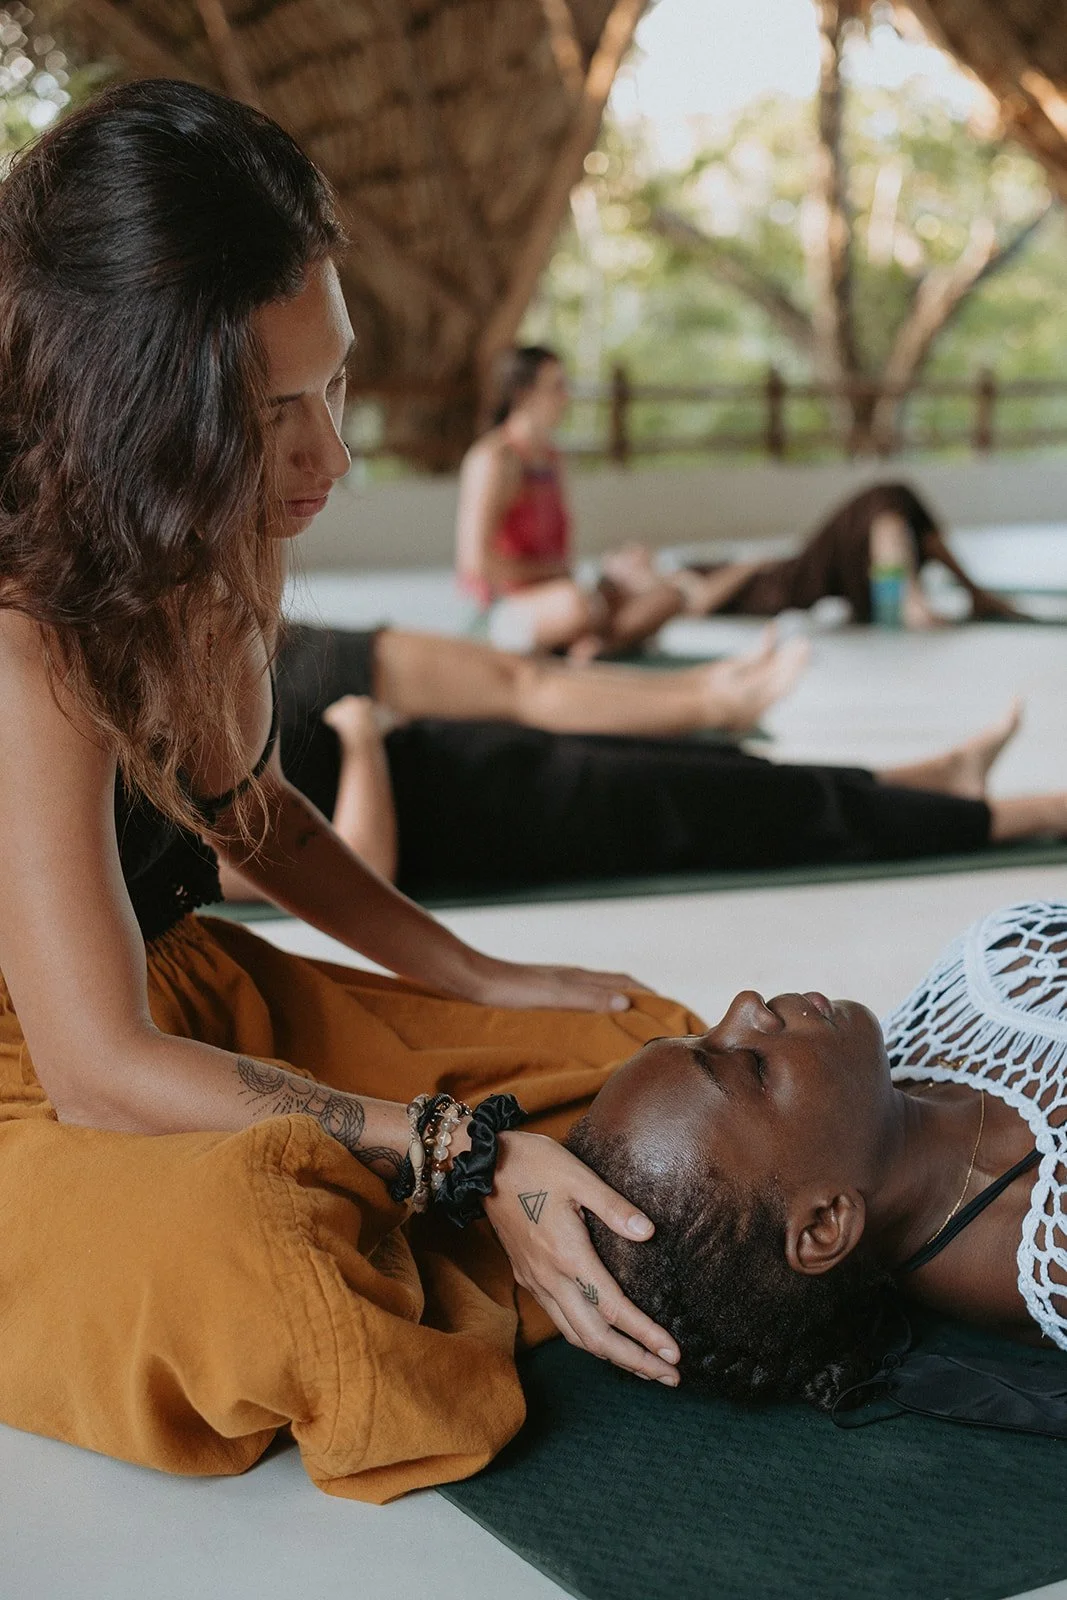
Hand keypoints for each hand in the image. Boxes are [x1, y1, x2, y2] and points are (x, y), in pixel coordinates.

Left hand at [468, 955, 647, 1012]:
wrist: (473, 981)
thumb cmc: (512, 989)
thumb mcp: (554, 995)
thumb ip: (588, 998)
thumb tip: (626, 1004)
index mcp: (580, 978)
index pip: (627, 984)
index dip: (651, 995)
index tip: (673, 1010)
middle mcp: (574, 978)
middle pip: (617, 986)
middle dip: (642, 1000)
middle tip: (661, 1021)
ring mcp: (560, 985)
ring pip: (600, 993)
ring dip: (619, 1005)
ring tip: (633, 1026)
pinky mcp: (545, 994)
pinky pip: (582, 1001)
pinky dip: (597, 1010)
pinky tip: (590, 1024)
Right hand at [484, 1131, 679, 1383]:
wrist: (482, 1165)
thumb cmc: (532, 1163)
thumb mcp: (578, 1175)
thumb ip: (614, 1206)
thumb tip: (649, 1231)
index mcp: (567, 1254)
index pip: (613, 1309)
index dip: (646, 1335)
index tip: (674, 1354)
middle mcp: (550, 1278)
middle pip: (596, 1338)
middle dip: (636, 1361)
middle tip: (671, 1378)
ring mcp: (536, 1281)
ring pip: (576, 1335)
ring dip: (612, 1357)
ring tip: (645, 1368)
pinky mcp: (528, 1278)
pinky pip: (560, 1321)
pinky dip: (587, 1340)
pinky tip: (604, 1339)